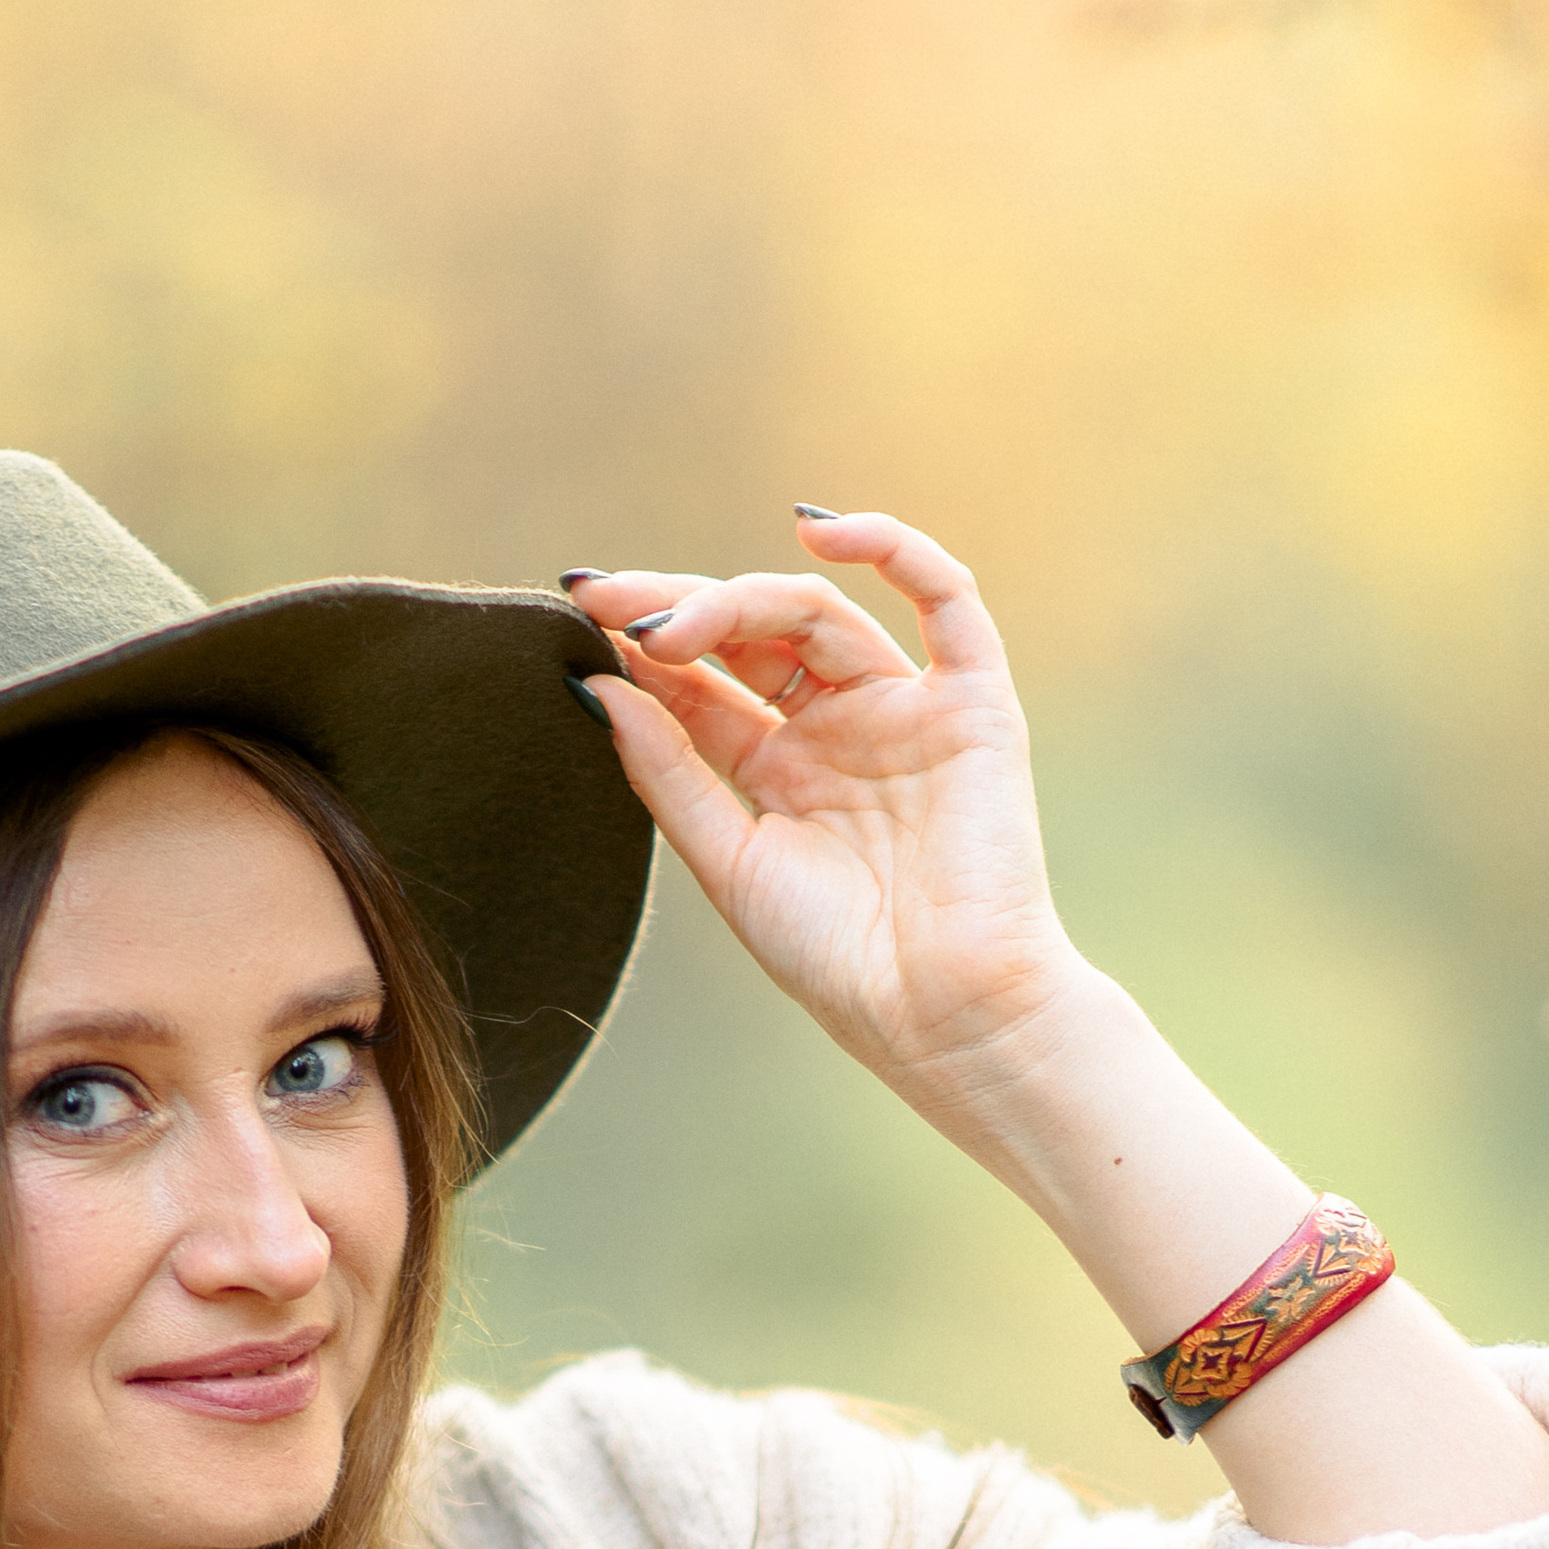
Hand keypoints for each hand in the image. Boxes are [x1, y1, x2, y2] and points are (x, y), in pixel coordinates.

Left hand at [569, 515, 1548, 1542]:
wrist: (945, 1013)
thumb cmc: (841, 961)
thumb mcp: (729, 862)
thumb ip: (669, 770)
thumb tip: (597, 684)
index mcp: (779, 774)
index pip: (702, 685)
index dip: (642, 645)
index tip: (575, 611)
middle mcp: (839, 732)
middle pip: (750, 638)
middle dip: (677, 608)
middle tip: (605, 597)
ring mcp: (905, 712)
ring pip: (819, 616)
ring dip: (741, 598)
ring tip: (673, 617)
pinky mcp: (973, 704)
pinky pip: (945, 599)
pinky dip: (892, 550)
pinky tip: (818, 535)